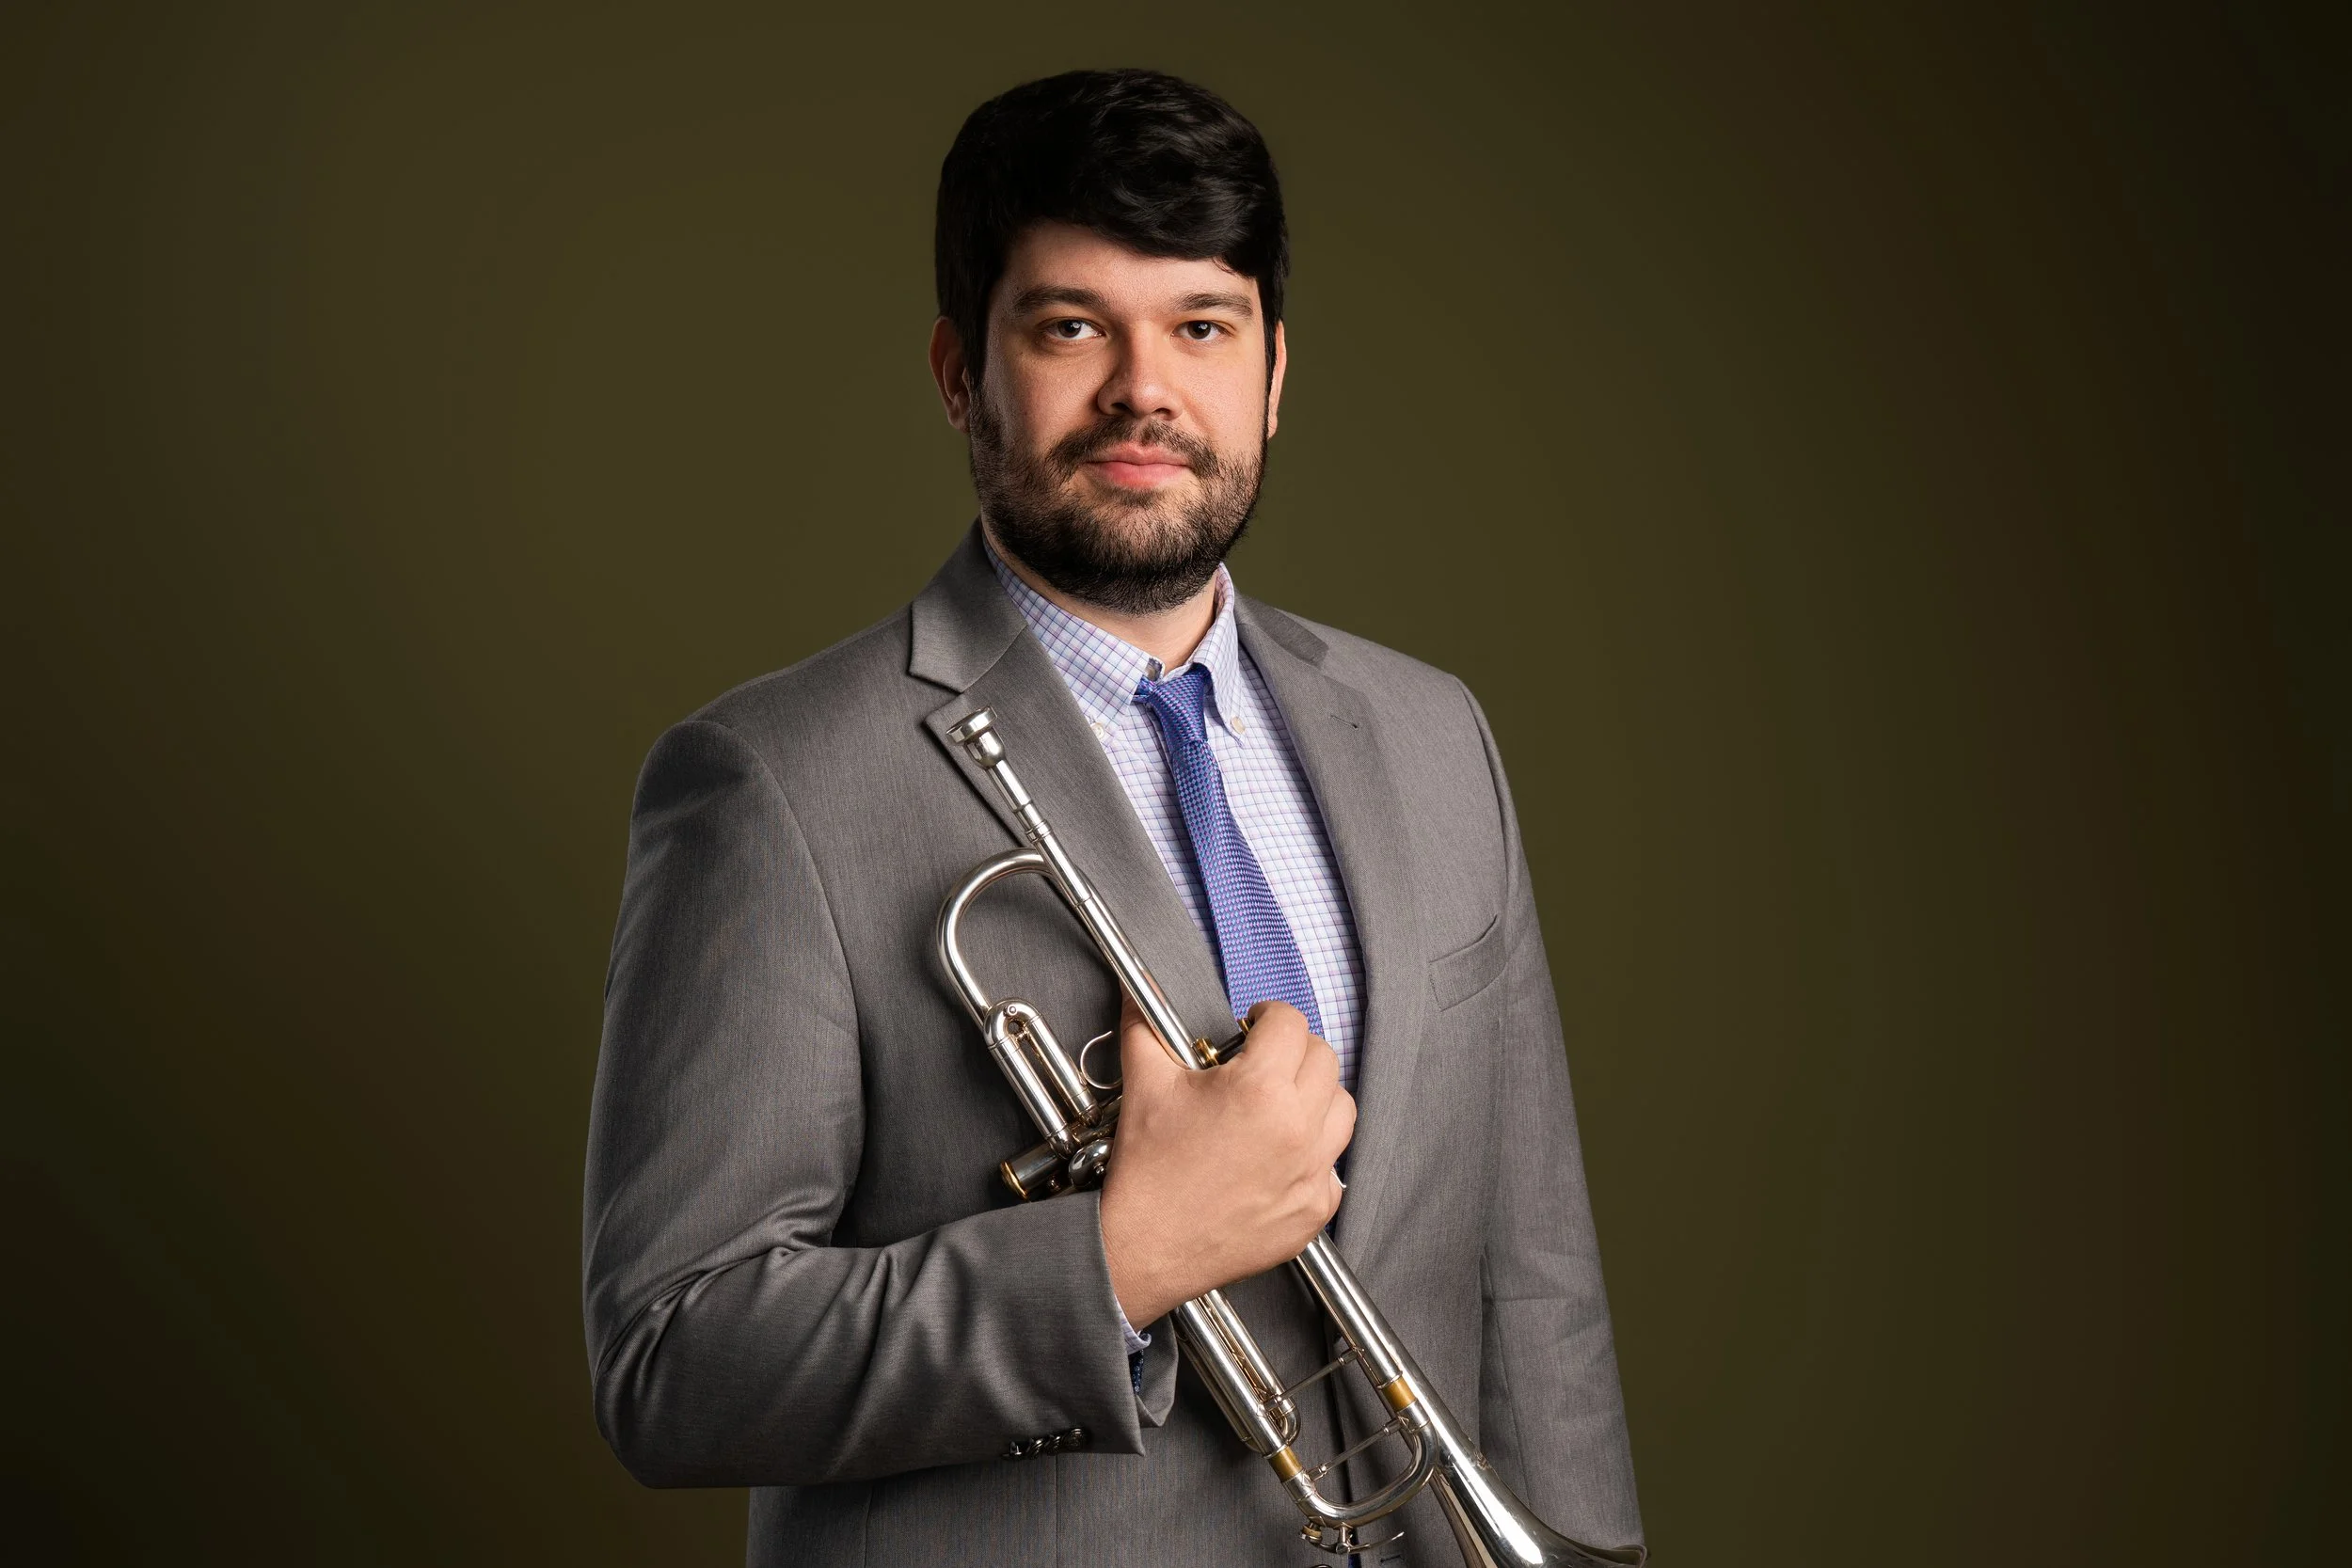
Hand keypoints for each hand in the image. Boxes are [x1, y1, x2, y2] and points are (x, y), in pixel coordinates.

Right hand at [1097, 996, 1354, 1326]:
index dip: (1269, 1015)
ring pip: (1342, 1110)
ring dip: (1316, 1097)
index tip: (1255, 1025)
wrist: (1141, 1247)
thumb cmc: (1146, 1169)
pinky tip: (1281, 1156)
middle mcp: (1297, 1128)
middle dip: (1294, 1051)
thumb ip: (1145, 1025)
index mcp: (1259, 1088)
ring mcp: (1311, 1173)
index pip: (1291, 1023)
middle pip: (1325, 1060)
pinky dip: (1315, 1156)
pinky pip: (1335, 1168)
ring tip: (1280, 1104)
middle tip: (1264, 1061)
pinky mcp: (1313, 1211)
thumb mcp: (1144, 1083)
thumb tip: (1137, 993)